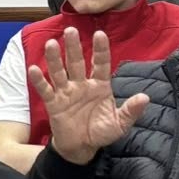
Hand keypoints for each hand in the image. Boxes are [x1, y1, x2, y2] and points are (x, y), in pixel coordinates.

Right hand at [28, 28, 151, 164]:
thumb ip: (131, 110)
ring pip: (59, 72)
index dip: (101, 50)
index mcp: (100, 86)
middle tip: (70, 31)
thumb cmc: (101, 132)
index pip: (101, 64)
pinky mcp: (53, 103)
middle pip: (77, 62)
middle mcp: (82, 85)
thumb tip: (144, 97)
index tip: (100, 34)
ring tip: (51, 44)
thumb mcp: (120, 123)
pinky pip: (46, 90)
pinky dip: (39, 80)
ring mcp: (66, 92)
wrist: (82, 148)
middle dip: (74, 47)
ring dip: (54, 58)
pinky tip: (34, 69)